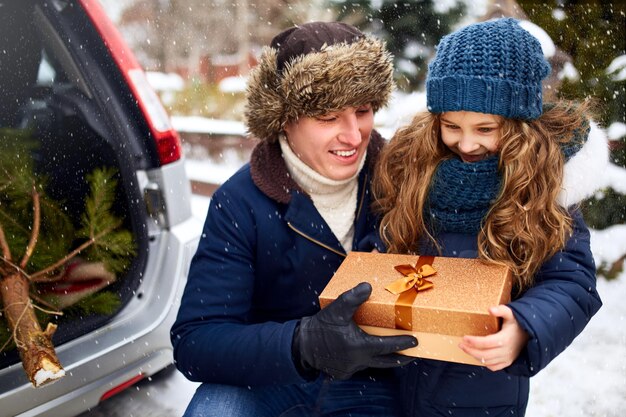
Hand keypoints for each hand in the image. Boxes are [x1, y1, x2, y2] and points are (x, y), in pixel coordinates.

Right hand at [293, 282, 416, 379]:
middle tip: (413, 355)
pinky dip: (366, 360)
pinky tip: (367, 353)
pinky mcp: (344, 372)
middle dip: (401, 359)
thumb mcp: (337, 309)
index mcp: (360, 346)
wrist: (303, 345)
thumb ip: (353, 297)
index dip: (403, 344)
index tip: (415, 341)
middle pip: (386, 362)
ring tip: (394, 353)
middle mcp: (358, 361)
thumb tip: (368, 286)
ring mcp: (351, 369)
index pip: (388, 347)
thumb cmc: (321, 326)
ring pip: (373, 364)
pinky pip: (359, 366)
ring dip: (384, 359)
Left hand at [458, 305, 528, 370]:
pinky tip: (478, 356)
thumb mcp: (511, 314)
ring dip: (475, 356)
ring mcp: (507, 358)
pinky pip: (494, 367)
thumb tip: (490, 309)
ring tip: (466, 348)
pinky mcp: (508, 362)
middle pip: (484, 354)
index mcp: (505, 339)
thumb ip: (501, 310)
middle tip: (460, 344)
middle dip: (470, 350)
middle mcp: (506, 351)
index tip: (464, 337)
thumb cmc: (518, 323)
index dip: (474, 341)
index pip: (485, 343)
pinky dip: (485, 363)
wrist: (531, 334)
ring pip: (487, 361)